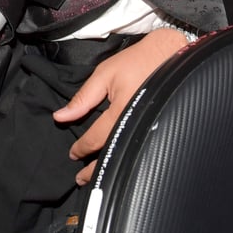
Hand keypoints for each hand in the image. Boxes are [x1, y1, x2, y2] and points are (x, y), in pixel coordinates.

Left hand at [52, 28, 188, 185]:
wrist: (172, 52)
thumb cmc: (138, 60)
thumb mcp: (104, 74)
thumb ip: (82, 98)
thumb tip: (61, 117)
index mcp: (122, 110)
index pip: (97, 138)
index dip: (82, 148)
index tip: (73, 154)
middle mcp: (137, 123)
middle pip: (112, 153)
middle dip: (95, 169)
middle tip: (81, 179)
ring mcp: (149, 126)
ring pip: (127, 154)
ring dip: (111, 166)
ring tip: (97, 178)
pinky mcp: (158, 125)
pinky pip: (139, 145)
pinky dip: (127, 155)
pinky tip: (120, 162)